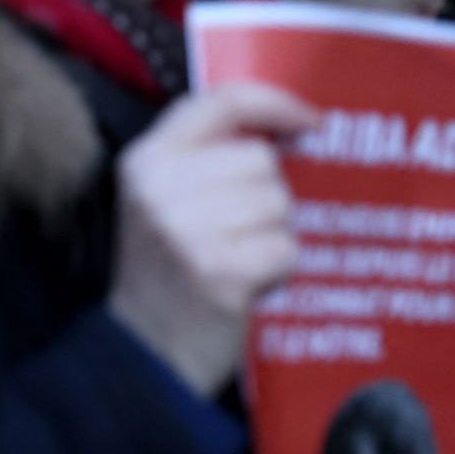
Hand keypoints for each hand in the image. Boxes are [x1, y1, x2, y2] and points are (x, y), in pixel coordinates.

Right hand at [109, 81, 319, 397]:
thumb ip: (208, 158)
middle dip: (267, 196)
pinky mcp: (220, 270)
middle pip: (261, 160)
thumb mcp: (164, 199)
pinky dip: (280, 270)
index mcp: (146, 159)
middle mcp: (160, 185)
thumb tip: (290, 129)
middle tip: (237, 232)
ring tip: (239, 259)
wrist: (144, 352)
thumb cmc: (167, 271)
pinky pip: (287, 248)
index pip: (220, 101)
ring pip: (279, 204)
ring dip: (273, 235)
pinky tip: (249, 285)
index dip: (273, 103)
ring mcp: (187, 228)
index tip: (310, 121)